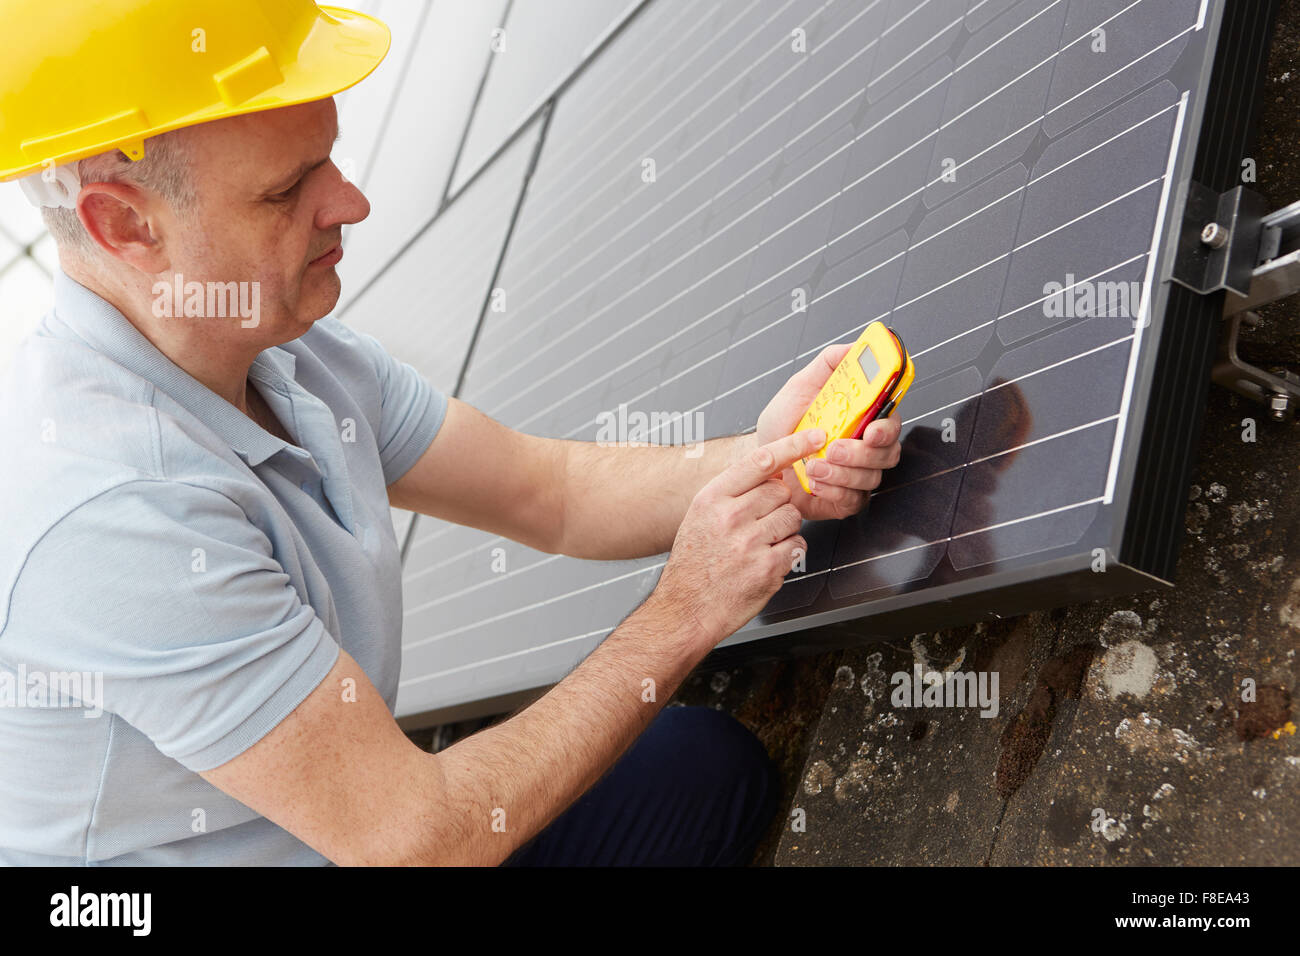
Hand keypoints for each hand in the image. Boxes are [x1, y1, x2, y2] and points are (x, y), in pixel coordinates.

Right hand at [652, 428, 825, 647]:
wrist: (685, 610)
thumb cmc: (694, 565)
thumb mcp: (700, 518)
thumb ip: (732, 493)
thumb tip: (771, 471)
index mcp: (711, 499)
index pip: (759, 461)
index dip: (792, 445)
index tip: (813, 436)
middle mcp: (730, 518)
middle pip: (781, 492)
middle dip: (778, 506)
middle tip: (760, 525)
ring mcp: (749, 543)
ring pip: (793, 518)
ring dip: (785, 531)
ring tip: (760, 547)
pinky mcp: (767, 568)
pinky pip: (797, 546)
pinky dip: (789, 554)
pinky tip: (766, 563)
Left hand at [755, 344, 902, 520]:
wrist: (762, 458)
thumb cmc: (784, 424)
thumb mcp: (801, 386)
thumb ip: (830, 363)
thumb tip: (855, 346)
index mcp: (862, 418)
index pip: (891, 421)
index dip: (887, 426)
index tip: (872, 428)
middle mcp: (865, 447)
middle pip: (888, 453)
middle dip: (861, 453)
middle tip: (834, 448)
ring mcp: (858, 474)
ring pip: (871, 478)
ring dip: (842, 472)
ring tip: (813, 465)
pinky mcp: (846, 499)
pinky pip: (853, 500)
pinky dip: (834, 491)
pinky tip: (815, 482)